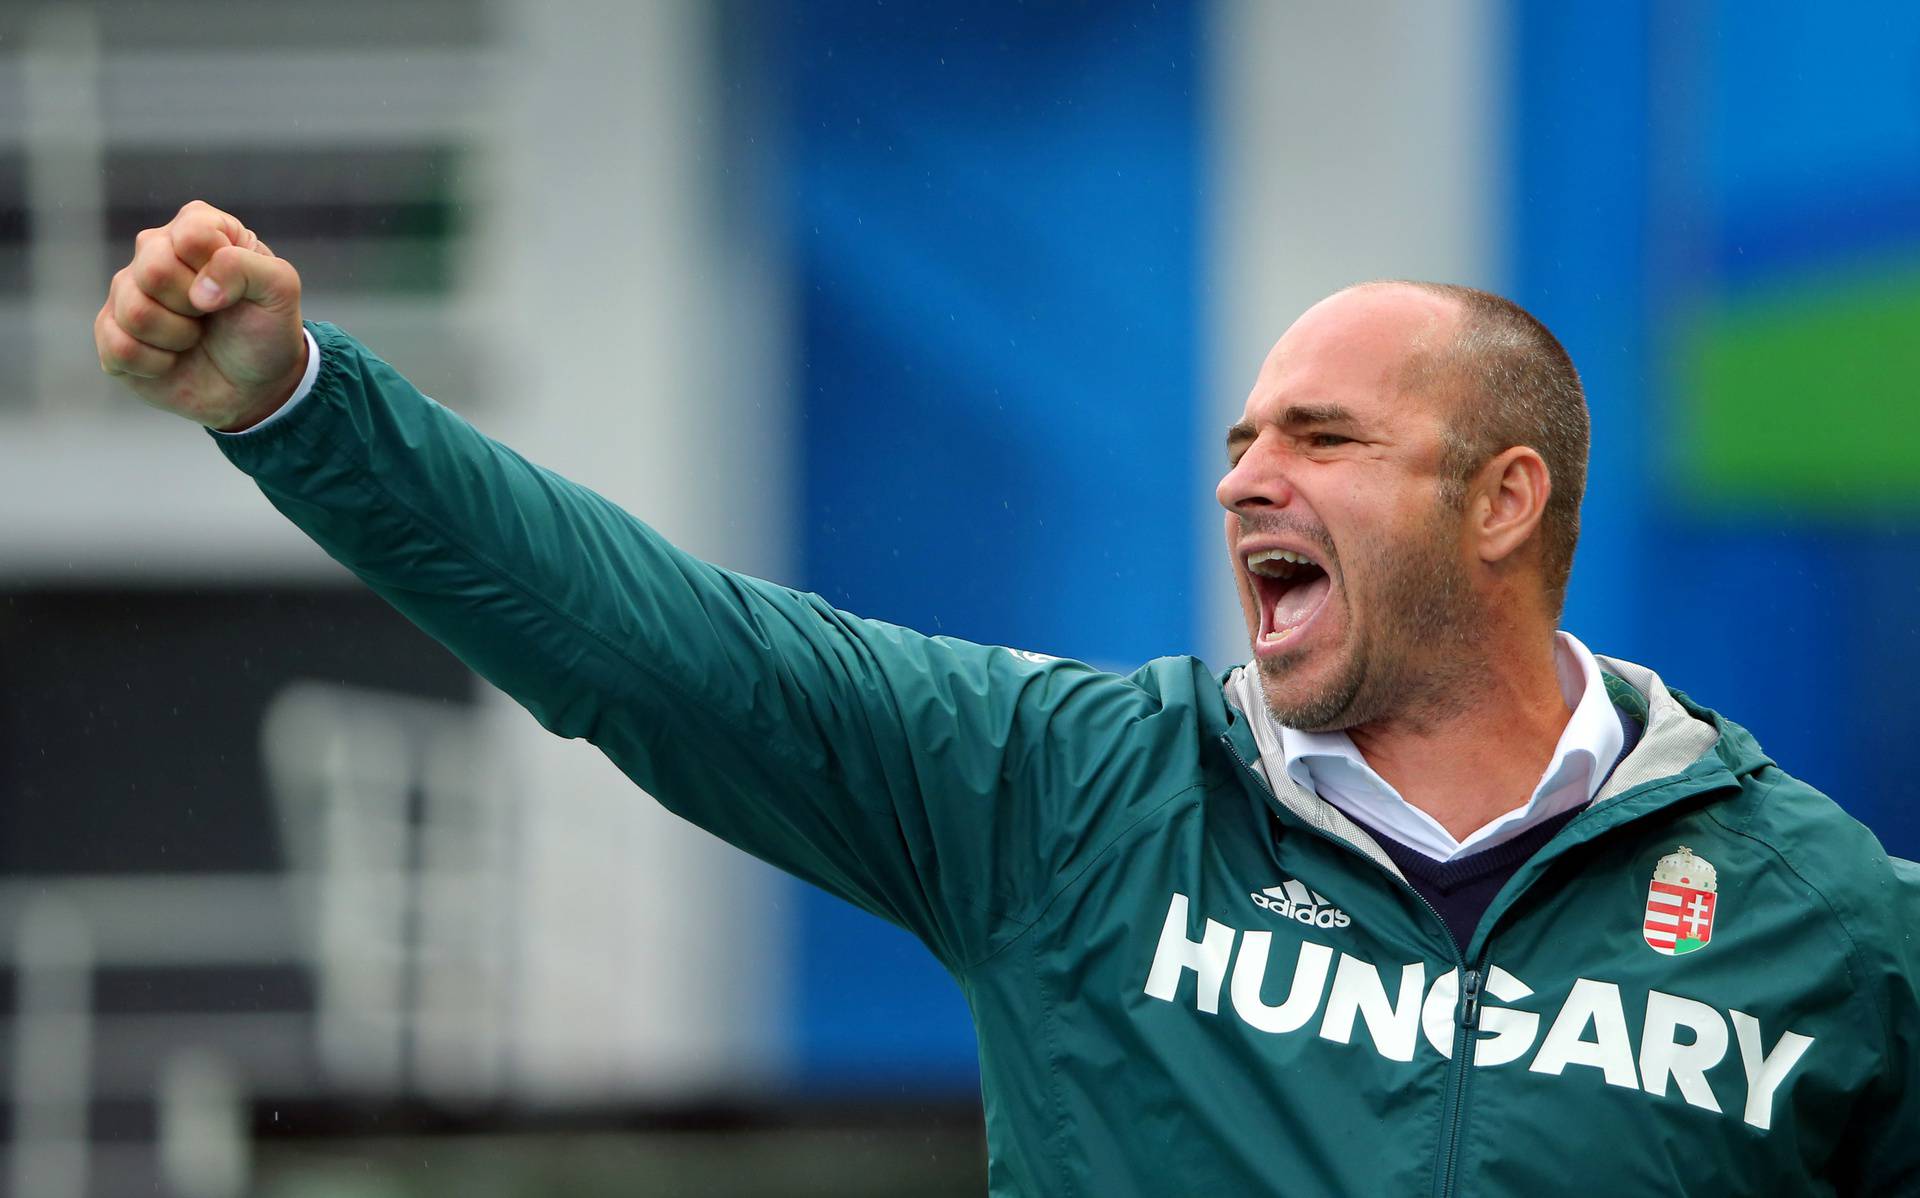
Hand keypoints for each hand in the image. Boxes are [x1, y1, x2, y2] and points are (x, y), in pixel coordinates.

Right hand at [94, 200, 306, 431]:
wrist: (254, 385)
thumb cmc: (265, 329)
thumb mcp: (280, 290)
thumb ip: (249, 268)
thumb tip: (200, 290)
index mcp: (197, 229)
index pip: (191, 236)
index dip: (214, 271)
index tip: (233, 290)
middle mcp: (153, 251)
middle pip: (153, 271)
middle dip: (193, 307)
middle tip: (210, 315)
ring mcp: (127, 291)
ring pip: (135, 312)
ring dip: (177, 337)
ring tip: (194, 337)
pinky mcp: (111, 332)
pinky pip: (119, 347)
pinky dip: (156, 363)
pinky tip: (171, 359)